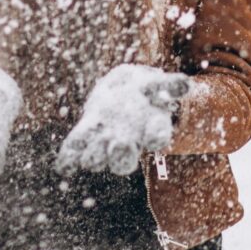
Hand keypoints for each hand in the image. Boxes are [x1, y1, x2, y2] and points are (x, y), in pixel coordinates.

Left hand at [55, 64, 189, 175]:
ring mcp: (105, 140)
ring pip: (98, 157)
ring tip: (89, 157)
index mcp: (149, 128)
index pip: (156, 136)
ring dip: (94, 157)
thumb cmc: (145, 89)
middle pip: (125, 158)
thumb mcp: (157, 84)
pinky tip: (63, 165)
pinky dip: (69, 158)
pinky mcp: (85, 133)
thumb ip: (171, 85)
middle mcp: (128, 141)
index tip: (154, 138)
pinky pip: (76, 148)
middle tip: (120, 146)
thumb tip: (187, 84)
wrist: (124, 91)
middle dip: (121, 155)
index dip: (155, 137)